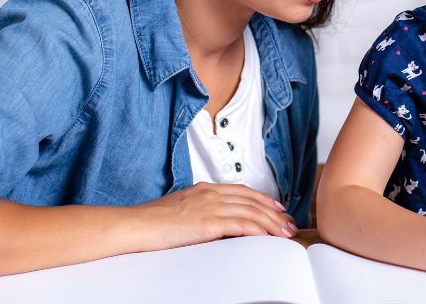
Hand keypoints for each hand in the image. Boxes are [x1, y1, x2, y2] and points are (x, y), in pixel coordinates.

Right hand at [134, 182, 296, 250]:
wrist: (135, 225)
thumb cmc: (151, 222)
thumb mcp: (179, 211)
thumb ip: (198, 212)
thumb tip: (211, 223)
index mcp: (204, 189)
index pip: (242, 191)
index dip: (263, 199)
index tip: (277, 209)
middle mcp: (210, 193)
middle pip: (252, 201)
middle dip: (274, 213)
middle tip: (289, 225)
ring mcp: (210, 205)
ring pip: (252, 211)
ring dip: (272, 223)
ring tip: (285, 234)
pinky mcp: (208, 221)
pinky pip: (242, 224)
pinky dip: (259, 230)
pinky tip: (268, 237)